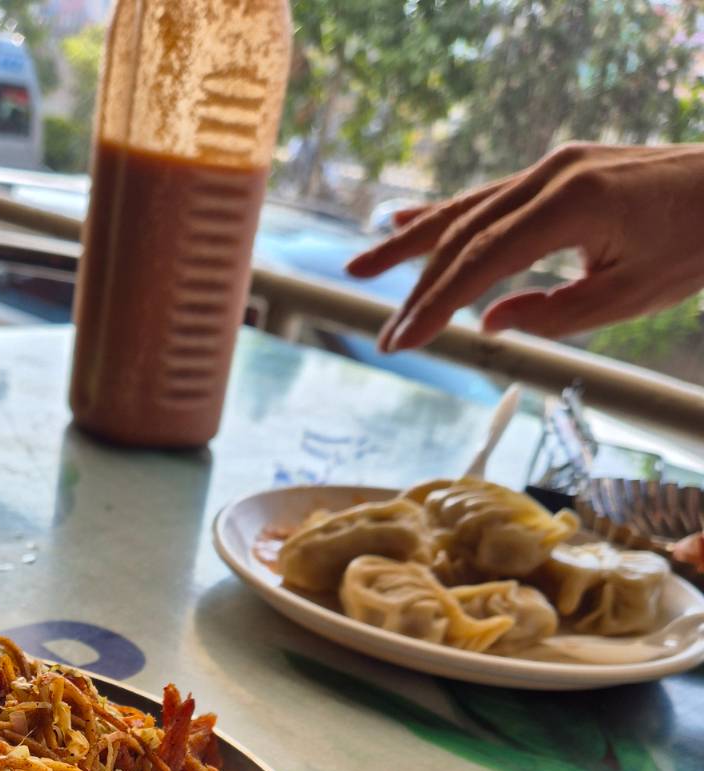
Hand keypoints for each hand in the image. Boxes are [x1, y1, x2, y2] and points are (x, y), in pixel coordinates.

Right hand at [346, 143, 703, 351]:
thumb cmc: (695, 244)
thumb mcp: (629, 296)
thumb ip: (554, 313)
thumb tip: (489, 323)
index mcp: (571, 204)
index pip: (482, 260)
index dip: (435, 304)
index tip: (402, 341)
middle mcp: (552, 174)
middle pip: (463, 234)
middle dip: (417, 287)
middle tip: (384, 335)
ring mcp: (554, 166)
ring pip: (468, 208)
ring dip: (412, 242)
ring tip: (361, 267)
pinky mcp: (559, 171)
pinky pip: (490, 194)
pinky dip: (446, 213)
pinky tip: (403, 220)